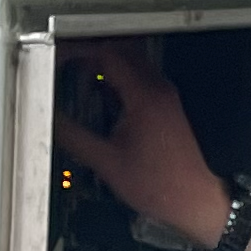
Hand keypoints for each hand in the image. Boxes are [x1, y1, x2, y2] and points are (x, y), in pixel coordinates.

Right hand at [54, 40, 231, 247]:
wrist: (197, 200)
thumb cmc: (163, 186)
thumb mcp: (107, 163)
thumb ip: (74, 137)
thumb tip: (52, 120)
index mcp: (144, 97)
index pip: (107, 54)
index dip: (77, 51)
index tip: (60, 56)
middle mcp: (159, 90)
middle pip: (121, 51)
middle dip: (90, 54)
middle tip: (67, 65)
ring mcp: (167, 97)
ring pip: (133, 64)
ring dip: (106, 68)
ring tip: (82, 83)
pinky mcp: (170, 108)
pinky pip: (141, 80)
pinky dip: (120, 82)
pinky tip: (105, 102)